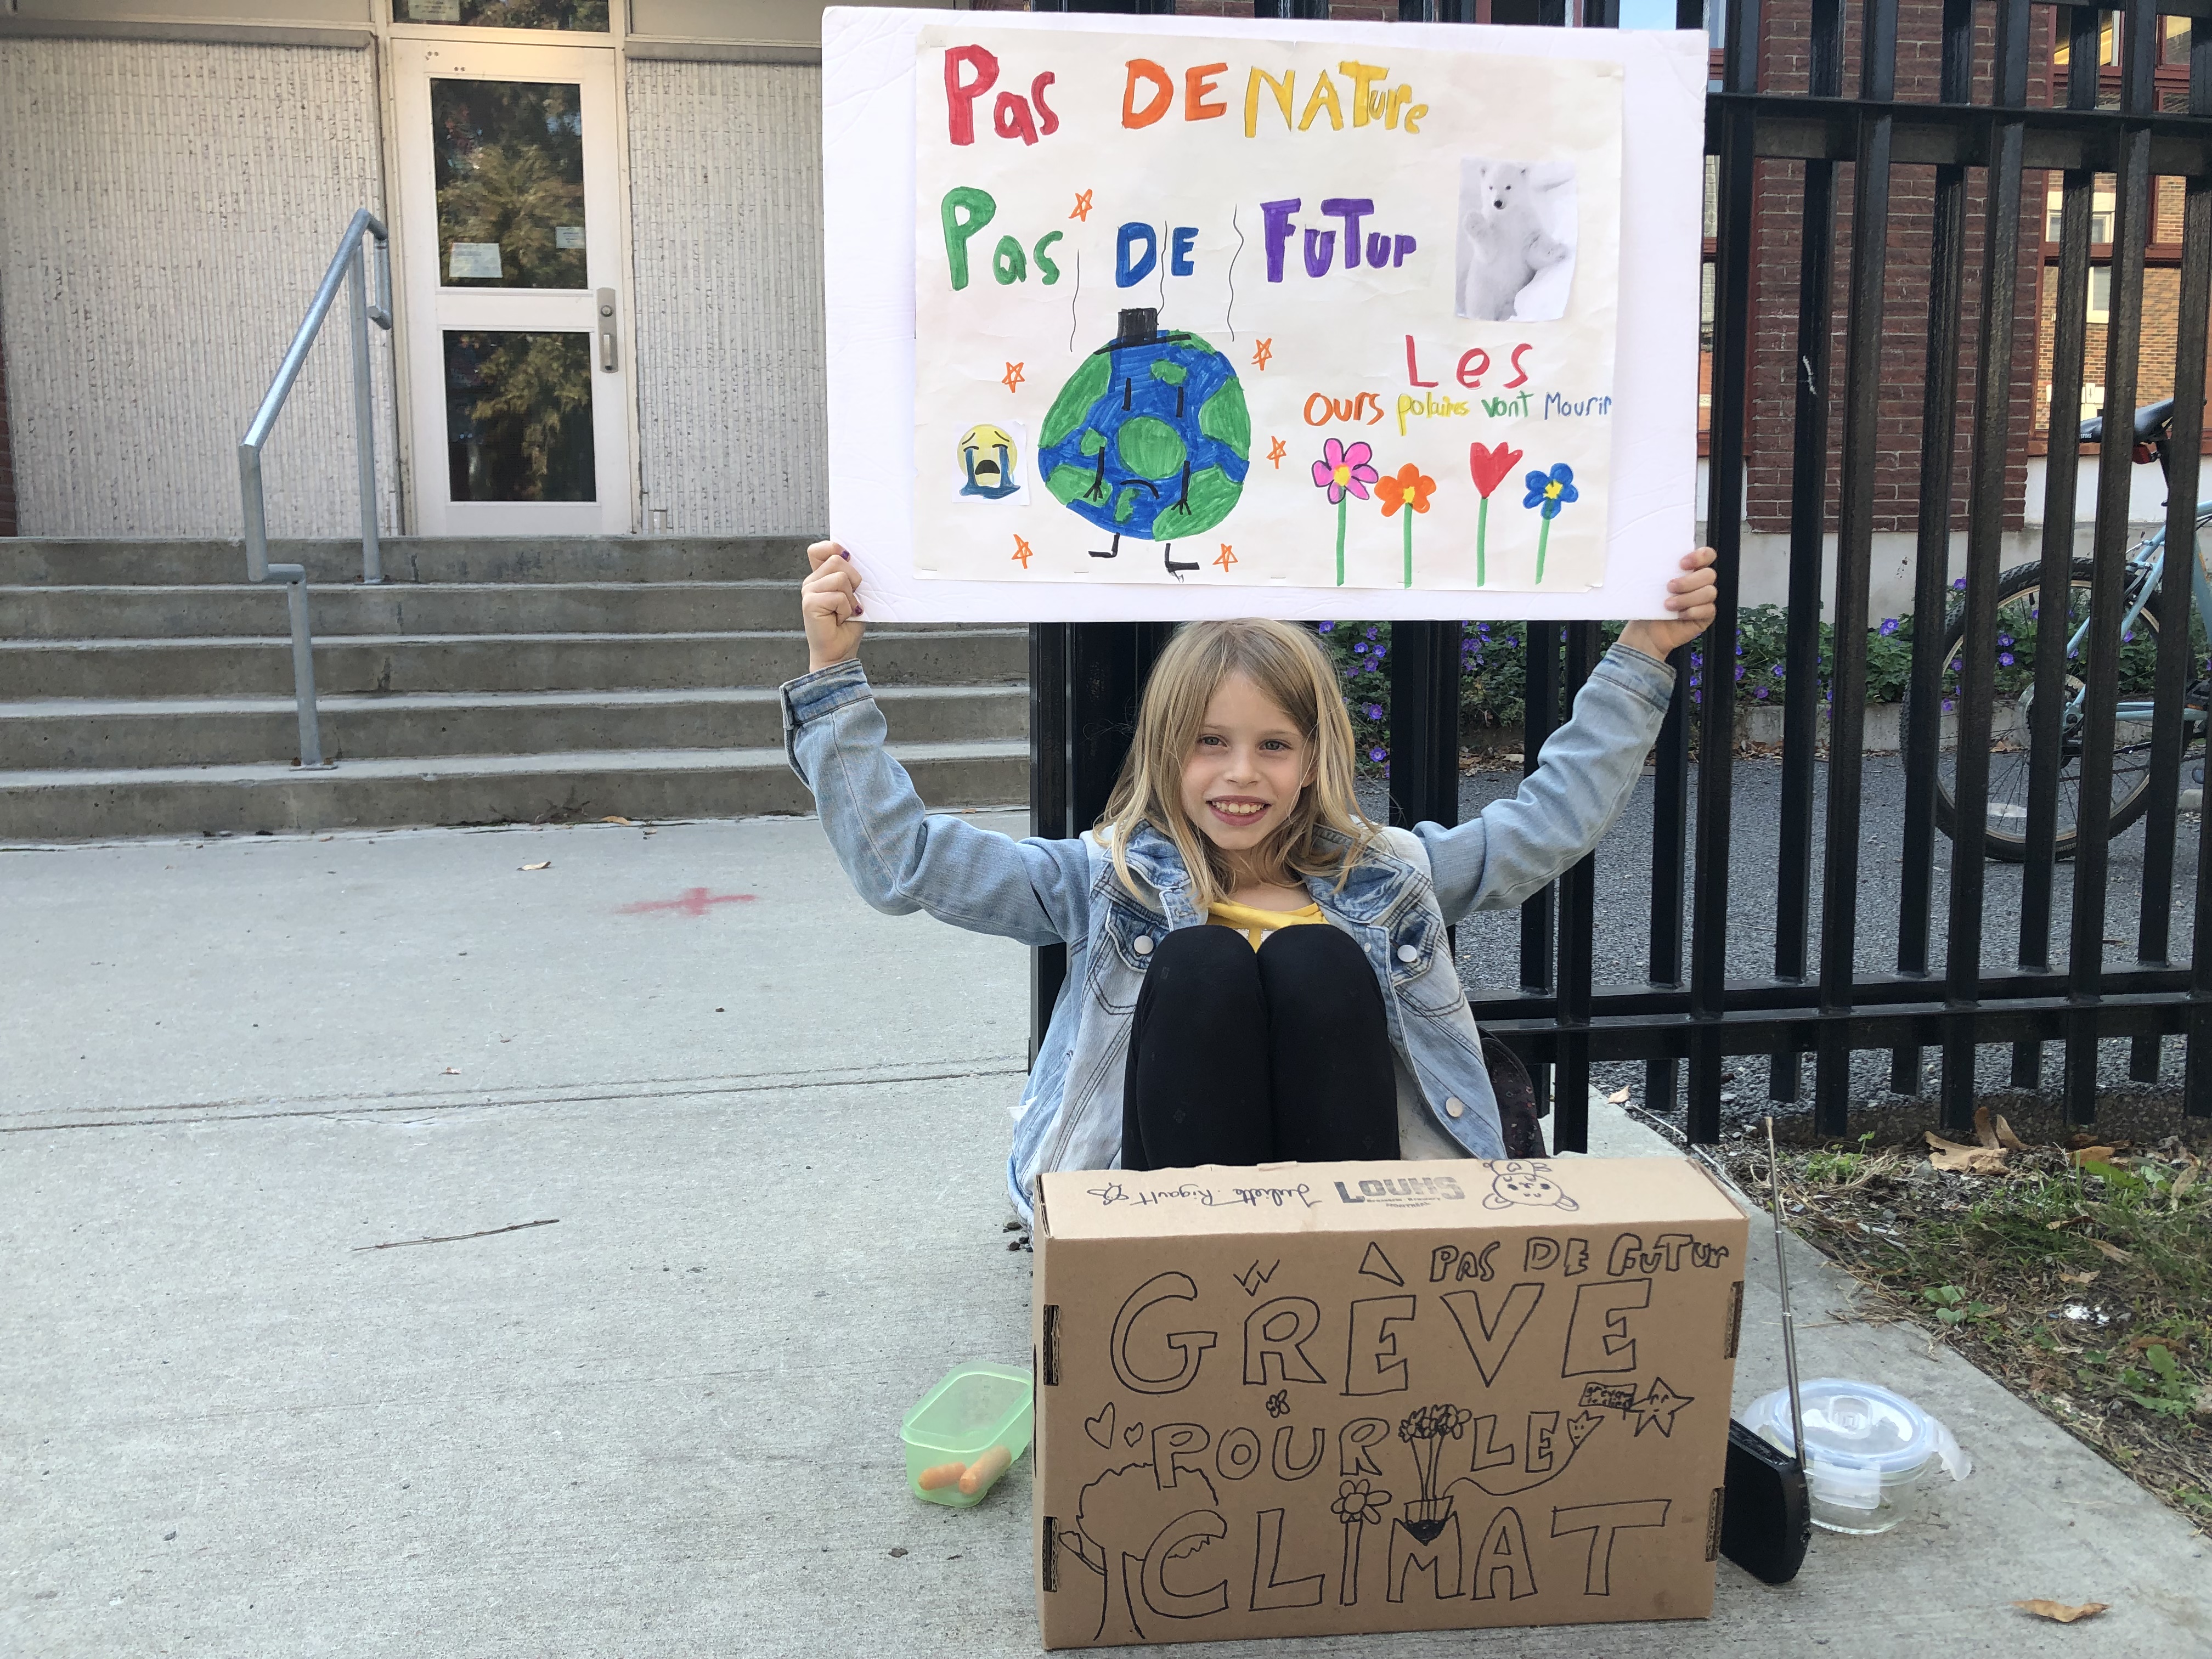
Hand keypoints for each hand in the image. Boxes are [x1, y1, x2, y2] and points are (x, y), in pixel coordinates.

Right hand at [801, 541, 864, 670]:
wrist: (840, 652)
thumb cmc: (848, 624)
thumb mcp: (853, 595)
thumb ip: (850, 576)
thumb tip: (852, 558)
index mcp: (820, 577)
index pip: (819, 550)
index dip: (834, 548)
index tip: (848, 558)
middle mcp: (811, 582)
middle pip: (837, 560)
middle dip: (853, 580)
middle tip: (850, 601)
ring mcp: (808, 592)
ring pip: (840, 578)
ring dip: (851, 598)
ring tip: (845, 611)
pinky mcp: (809, 603)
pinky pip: (838, 596)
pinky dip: (846, 609)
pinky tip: (840, 619)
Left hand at [1617, 546, 1717, 661]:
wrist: (1645, 632)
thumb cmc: (1647, 606)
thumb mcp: (1650, 584)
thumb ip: (1658, 569)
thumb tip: (1651, 556)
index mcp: (1689, 570)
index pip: (1707, 555)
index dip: (1700, 556)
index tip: (1682, 563)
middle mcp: (1699, 583)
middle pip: (1709, 574)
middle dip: (1689, 581)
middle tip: (1669, 587)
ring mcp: (1704, 600)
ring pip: (1709, 592)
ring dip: (1687, 598)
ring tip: (1668, 605)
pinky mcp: (1705, 616)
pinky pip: (1708, 610)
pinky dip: (1693, 612)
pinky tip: (1679, 615)